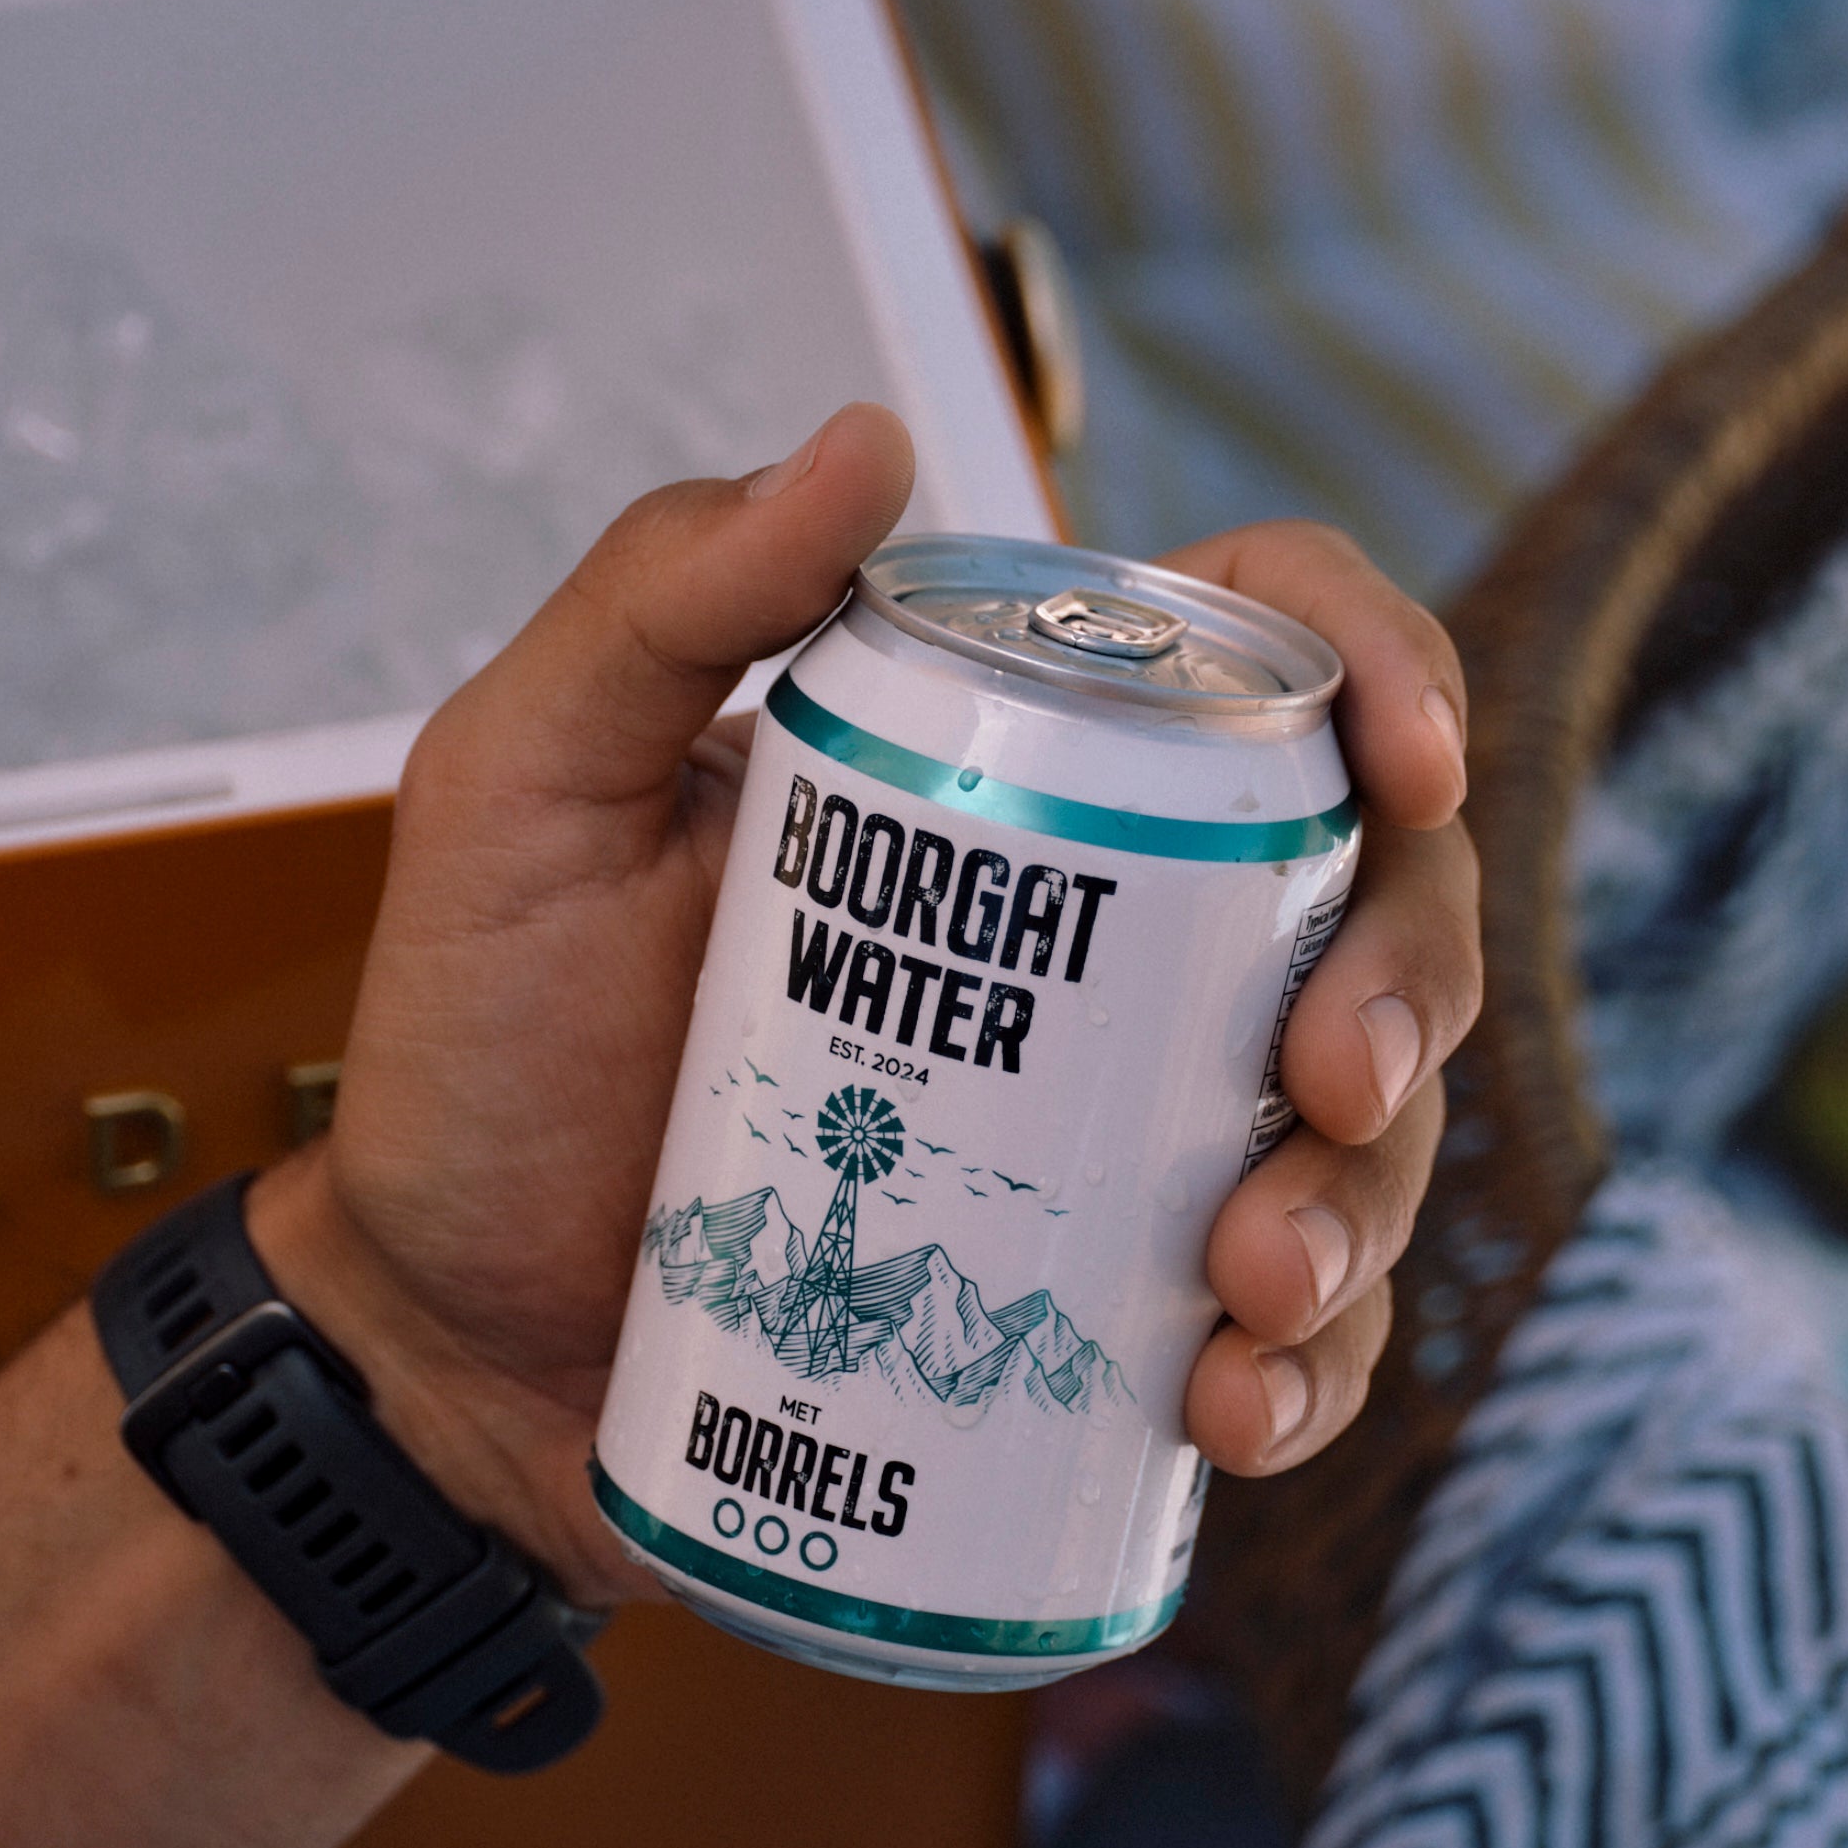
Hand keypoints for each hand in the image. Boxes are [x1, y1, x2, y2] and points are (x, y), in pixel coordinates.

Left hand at [258, 416, 1478, 1594]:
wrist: (438, 1353)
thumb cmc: (478, 1055)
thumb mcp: (522, 789)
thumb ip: (661, 595)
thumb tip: (876, 439)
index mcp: (1011, 763)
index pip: (1258, 652)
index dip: (1388, 671)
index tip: (1409, 770)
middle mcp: (1111, 932)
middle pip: (1374, 896)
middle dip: (1405, 986)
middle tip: (1325, 1087)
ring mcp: (1129, 1130)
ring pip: (1368, 1132)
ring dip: (1365, 1207)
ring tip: (1251, 1297)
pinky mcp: (1121, 1315)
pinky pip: (1299, 1335)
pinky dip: (1313, 1373)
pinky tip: (1236, 1408)